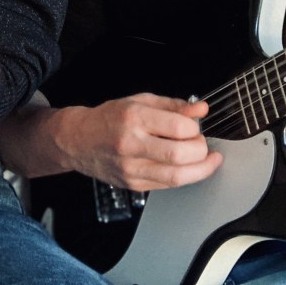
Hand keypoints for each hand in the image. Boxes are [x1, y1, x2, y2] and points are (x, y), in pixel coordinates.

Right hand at [56, 93, 223, 190]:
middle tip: (203, 144)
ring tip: (207, 160)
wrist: (78, 140)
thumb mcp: (140, 101)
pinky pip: (167, 185)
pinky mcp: (133, 184)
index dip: (194, 129)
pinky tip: (187, 168)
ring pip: (176, 177)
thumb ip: (173, 106)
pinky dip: (183, 177)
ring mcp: (131, 168)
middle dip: (201, 151)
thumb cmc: (109, 118)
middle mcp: (131, 144)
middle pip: (179, 155)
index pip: (177, 128)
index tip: (196, 127)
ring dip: (200, 170)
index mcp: (134, 118)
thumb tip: (201, 109)